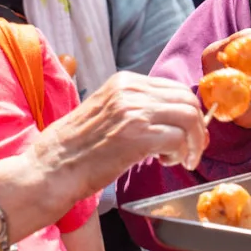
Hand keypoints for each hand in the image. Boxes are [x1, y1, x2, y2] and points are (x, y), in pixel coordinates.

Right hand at [27, 72, 205, 210]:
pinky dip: (181, 153)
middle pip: (187, 100)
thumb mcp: (106, 112)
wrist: (52, 168)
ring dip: (193, 142)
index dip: (190, 111)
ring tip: (182, 159)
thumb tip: (170, 116)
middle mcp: (130, 91)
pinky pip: (178, 139)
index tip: (191, 132)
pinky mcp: (137, 136)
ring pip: (188, 118)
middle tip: (194, 148)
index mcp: (124, 81)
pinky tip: (167, 163)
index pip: (175, 88)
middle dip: (198, 127)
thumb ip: (134, 107)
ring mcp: (134, 111)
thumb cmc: (76, 148)